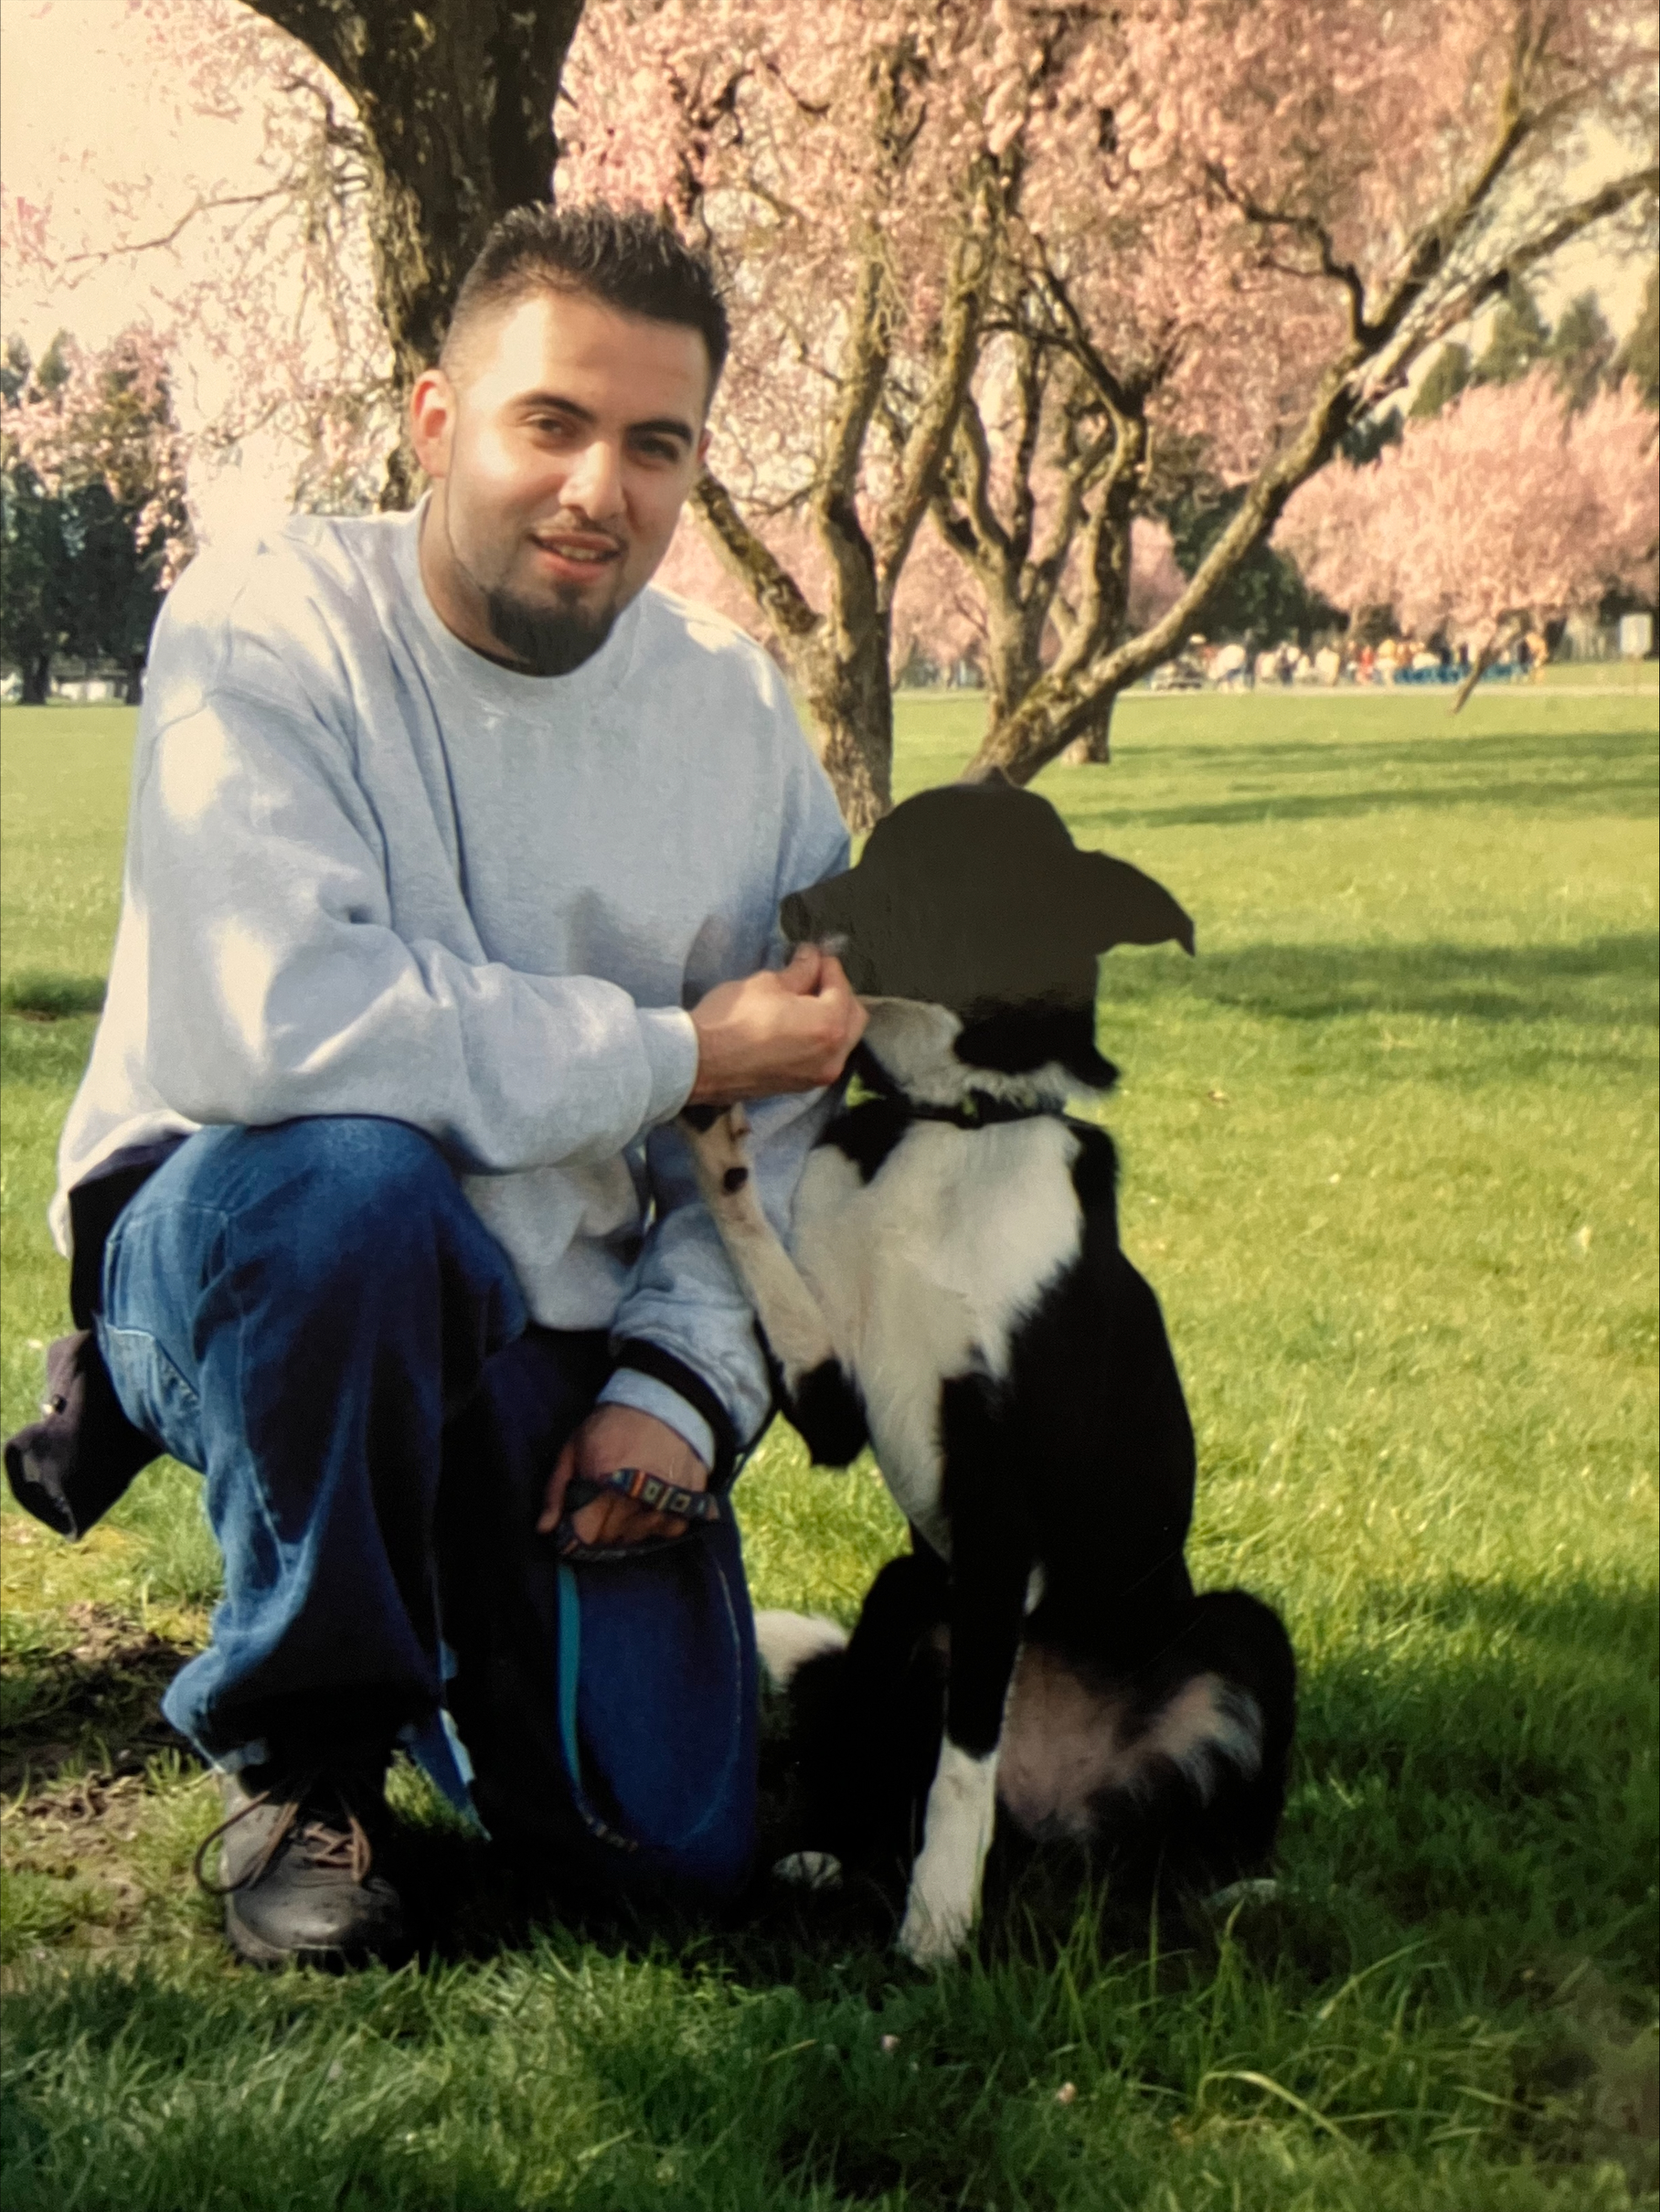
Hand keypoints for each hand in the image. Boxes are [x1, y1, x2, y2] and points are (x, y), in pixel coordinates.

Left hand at [537, 1405, 709, 1549]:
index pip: (585, 1535)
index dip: (576, 1532)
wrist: (666, 1402)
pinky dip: (658, 1524)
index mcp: (602, 1484)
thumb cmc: (613, 1424)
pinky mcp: (688, 1502)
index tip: (577, 1522)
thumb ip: (556, 1491)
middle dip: (599, 1527)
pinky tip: (651, 1504)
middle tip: (601, 1506)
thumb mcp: (574, 1448)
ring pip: (637, 1538)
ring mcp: (664, 1503)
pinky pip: (668, 1530)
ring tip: (626, 1502)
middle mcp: (635, 1499)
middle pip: (609, 1539)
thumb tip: (543, 1529)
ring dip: (627, 1527)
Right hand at [688, 943, 866, 1104]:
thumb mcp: (768, 984)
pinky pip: (824, 1056)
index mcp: (830, 1025)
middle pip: (853, 1016)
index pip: (841, 987)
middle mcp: (833, 1055)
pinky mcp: (801, 1086)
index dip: (828, 965)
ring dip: (831, 1017)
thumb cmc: (732, 1020)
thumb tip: (812, 957)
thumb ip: (800, 970)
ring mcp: (819, 1076)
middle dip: (839, 993)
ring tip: (805, 999)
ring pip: (842, 1040)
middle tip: (814, 975)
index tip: (815, 954)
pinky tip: (797, 1024)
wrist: (699, 1064)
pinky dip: (819, 1038)